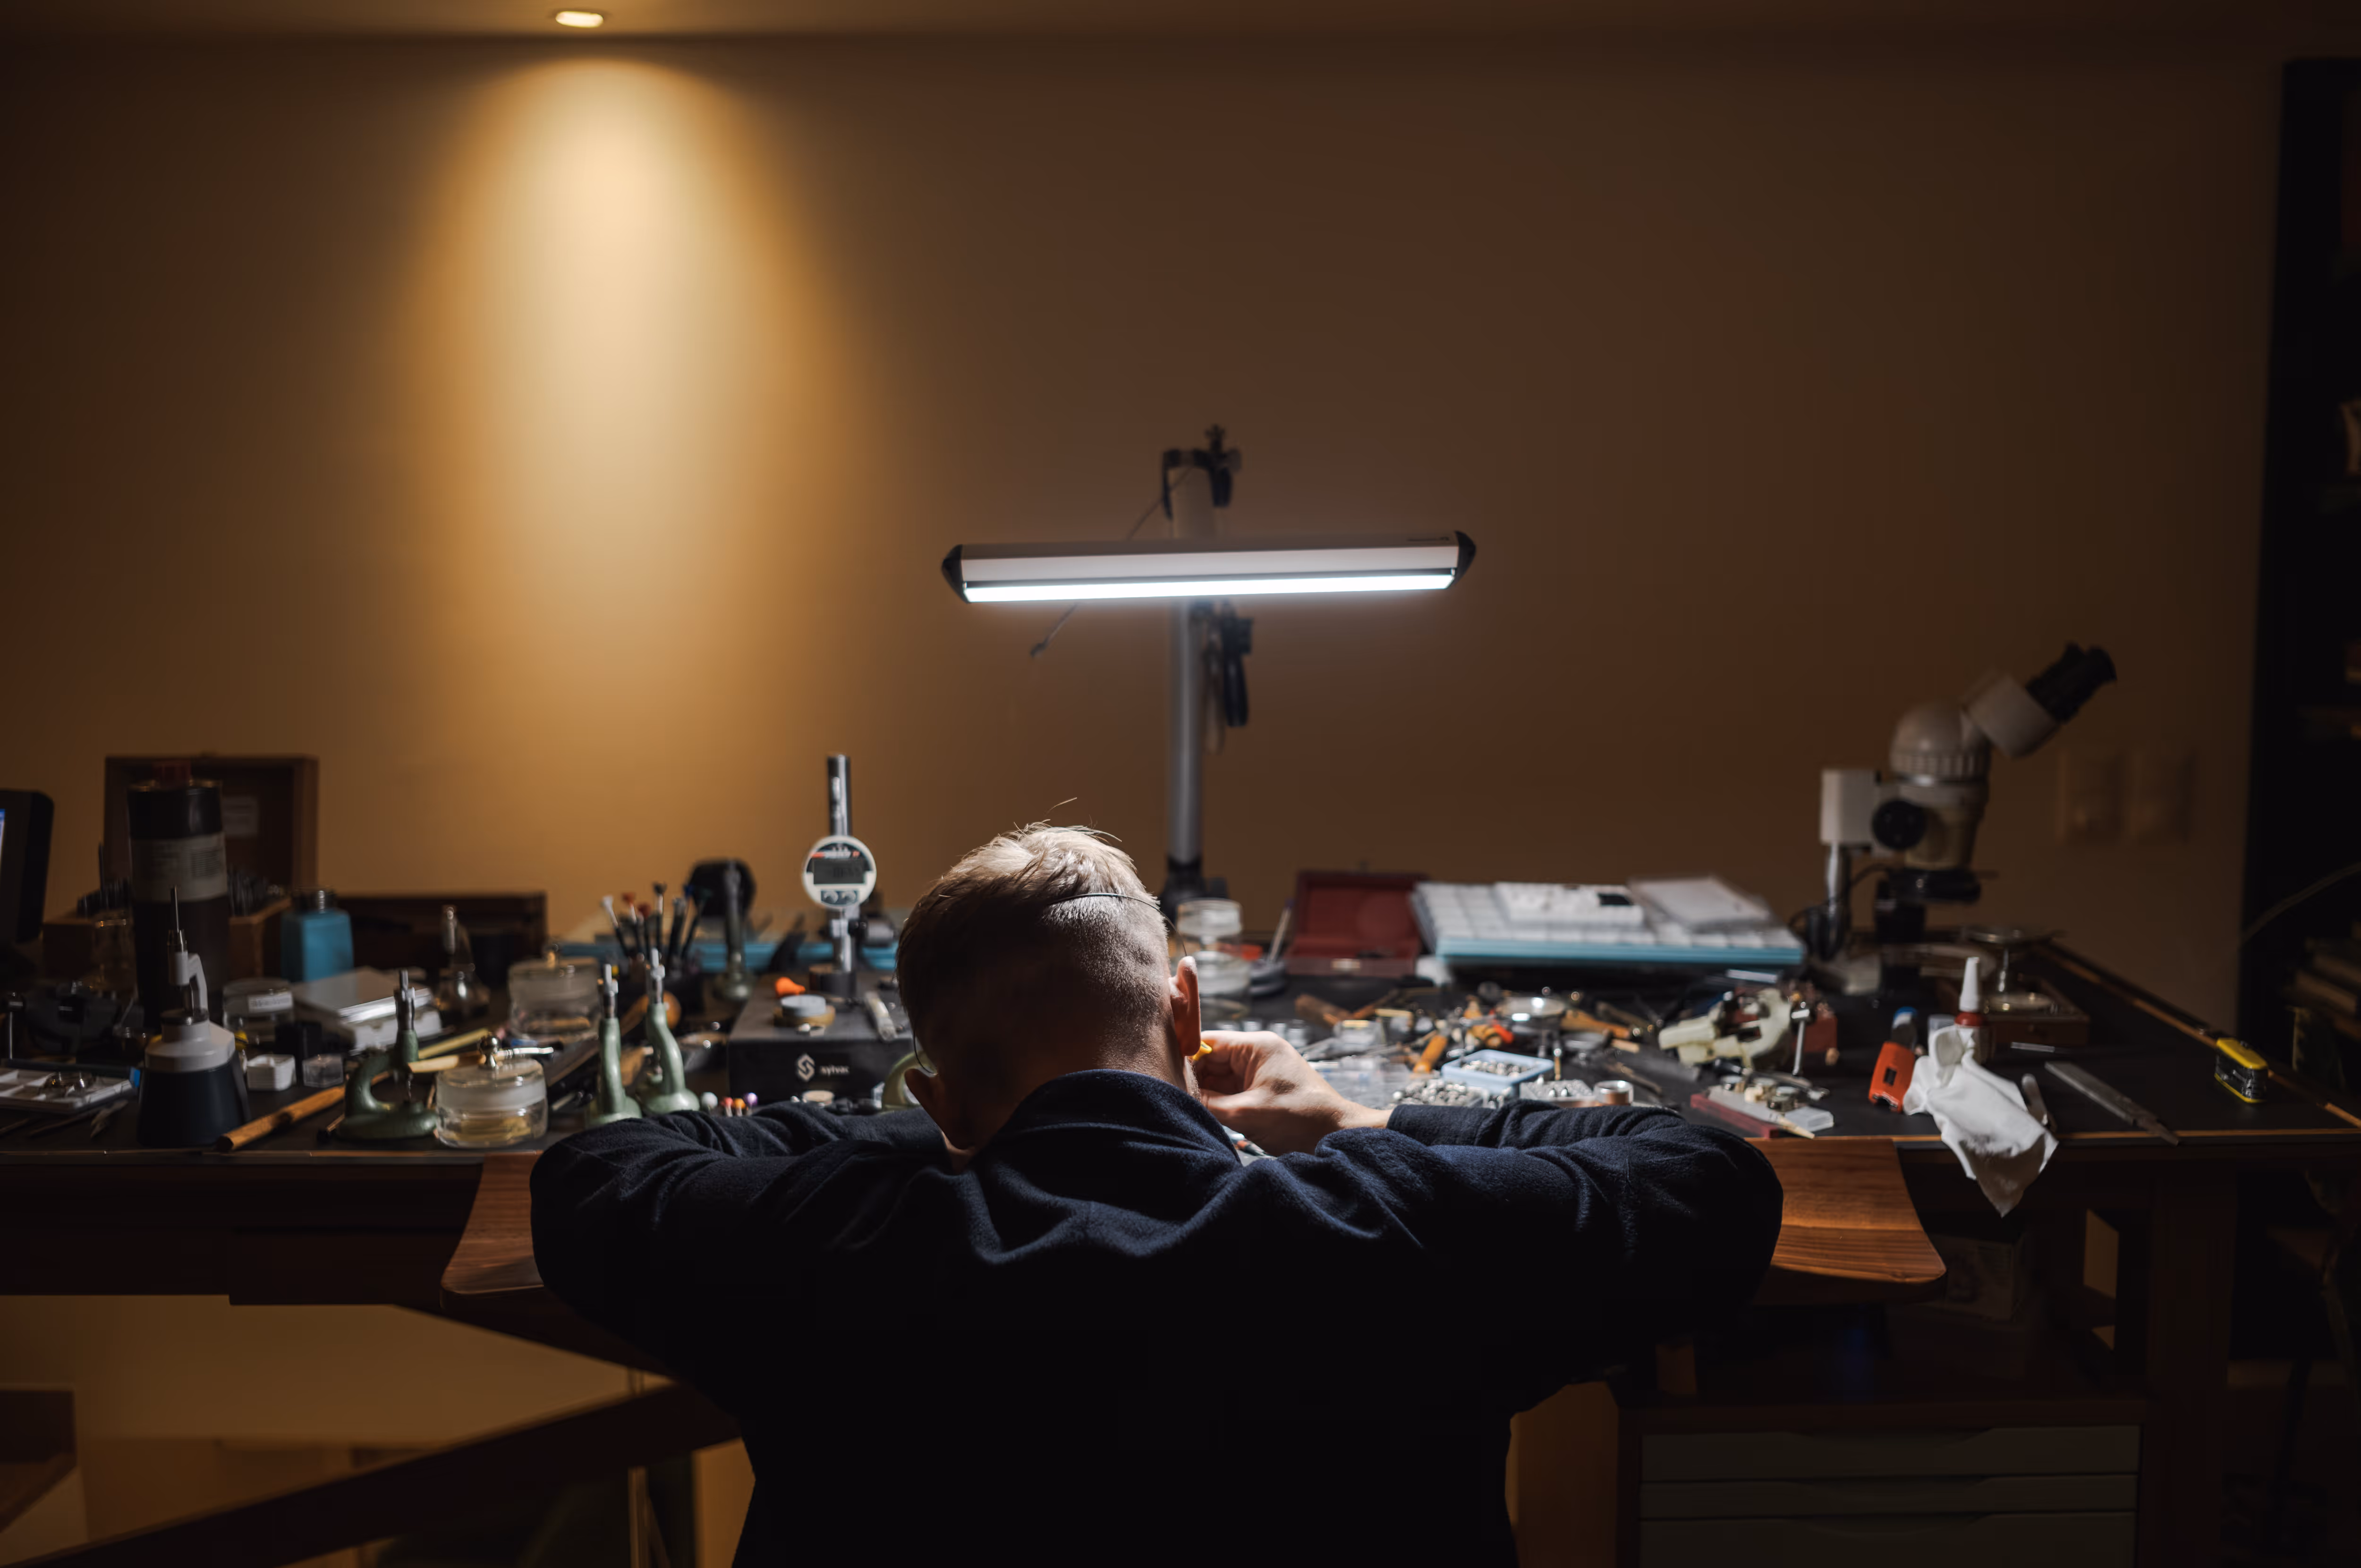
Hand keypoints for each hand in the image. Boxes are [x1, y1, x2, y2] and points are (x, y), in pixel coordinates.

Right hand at [1192, 1031, 1388, 1154]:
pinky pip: (1233, 1091)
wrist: (1339, 1136)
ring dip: (1206, 1094)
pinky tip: (1205, 1115)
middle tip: (1173, 1097)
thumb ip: (1209, 1103)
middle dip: (1194, 1079)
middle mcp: (1258, 1054)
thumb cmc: (1300, 1119)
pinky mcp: (1264, 1091)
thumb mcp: (1246, 1113)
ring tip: (1186, 1108)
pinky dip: (1220, 1103)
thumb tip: (1179, 1097)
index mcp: (1257, 1046)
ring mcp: (1262, 1073)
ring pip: (1221, 1078)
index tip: (1163, 1073)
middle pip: (1212, 1060)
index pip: (1208, 1042)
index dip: (1185, 1056)